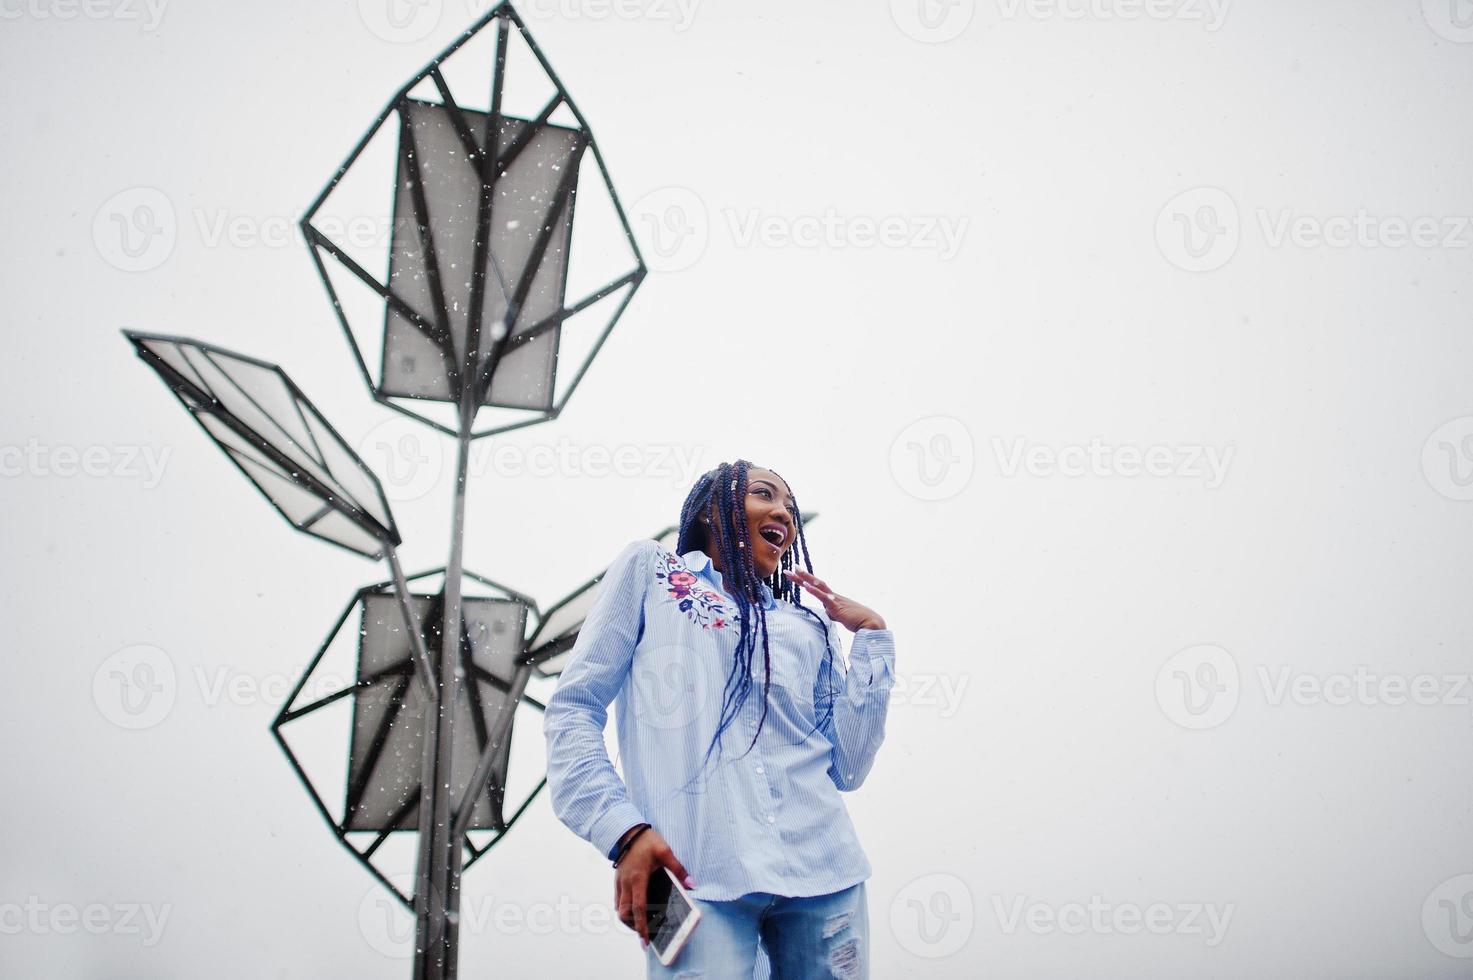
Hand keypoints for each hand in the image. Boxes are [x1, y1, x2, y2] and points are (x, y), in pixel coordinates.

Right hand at [614, 827, 692, 947]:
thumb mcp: (665, 852)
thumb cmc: (647, 841)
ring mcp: (620, 883)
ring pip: (619, 909)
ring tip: (641, 924)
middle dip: (634, 926)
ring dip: (628, 919)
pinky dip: (625, 909)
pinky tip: (635, 911)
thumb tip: (691, 885)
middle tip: (646, 934)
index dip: (642, 926)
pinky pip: (618, 901)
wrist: (628, 832)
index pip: (639, 908)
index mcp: (638, 879)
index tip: (646, 939)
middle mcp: (626, 884)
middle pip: (625, 913)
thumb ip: (678, 869)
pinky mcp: (617, 881)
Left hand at [784, 568, 886, 631]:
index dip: (806, 580)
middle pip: (815, 583)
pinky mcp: (837, 607)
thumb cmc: (858, 621)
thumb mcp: (842, 617)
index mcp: (834, 598)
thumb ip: (834, 613)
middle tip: (790, 568)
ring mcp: (835, 600)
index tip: (796, 574)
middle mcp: (834, 596)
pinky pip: (824, 597)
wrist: (871, 624)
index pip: (817, 587)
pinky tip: (806, 586)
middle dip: (802, 576)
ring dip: (806, 578)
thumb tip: (827, 612)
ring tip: (795, 571)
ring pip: (818, 586)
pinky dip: (814, 591)